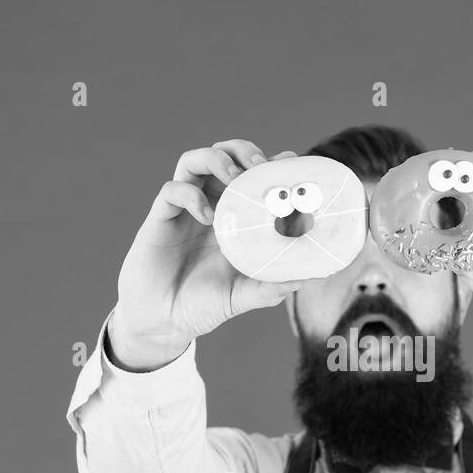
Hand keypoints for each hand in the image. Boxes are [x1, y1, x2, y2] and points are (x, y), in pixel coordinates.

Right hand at [109, 139, 303, 369]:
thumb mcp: (245, 295)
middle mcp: (210, 205)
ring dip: (216, 159)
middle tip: (259, 165)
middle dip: (243, 150)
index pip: (252, 175)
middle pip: (225, 155)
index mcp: (234, 217)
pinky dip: (190, 194)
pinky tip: (207, 217)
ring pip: (195, 160)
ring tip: (233, 176)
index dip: (270, 162)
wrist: (164, 321)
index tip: (289, 162)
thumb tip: (311, 278)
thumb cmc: (204, 305)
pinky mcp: (161, 218)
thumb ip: (273, 286)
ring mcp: (185, 209)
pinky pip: (172, 190)